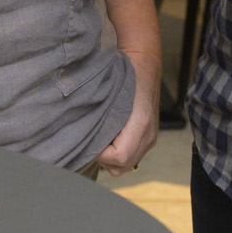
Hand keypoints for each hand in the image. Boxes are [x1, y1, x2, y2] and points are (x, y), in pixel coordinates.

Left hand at [96, 47, 161, 174]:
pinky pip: (132, 157)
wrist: (145, 65)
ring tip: (101, 139)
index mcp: (140, 123)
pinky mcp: (149, 138)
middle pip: (122, 166)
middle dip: (104, 159)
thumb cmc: (125, 74)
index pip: (118, 156)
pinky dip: (119, 154)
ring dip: (111, 159)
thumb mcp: (109, 92)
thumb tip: (81, 135)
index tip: (90, 140)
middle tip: (93, 141)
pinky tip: (110, 138)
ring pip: (127, 166)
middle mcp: (148, 135)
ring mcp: (150, 138)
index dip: (100, 154)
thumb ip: (99, 116)